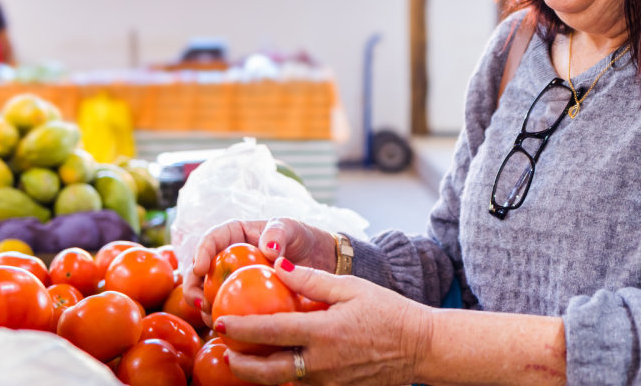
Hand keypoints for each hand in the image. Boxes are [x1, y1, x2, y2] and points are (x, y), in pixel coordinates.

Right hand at [183, 218, 337, 320]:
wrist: (322, 261)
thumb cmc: (304, 239)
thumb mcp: (292, 229)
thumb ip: (278, 233)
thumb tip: (267, 250)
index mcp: (236, 235)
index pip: (211, 239)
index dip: (200, 252)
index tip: (200, 268)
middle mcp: (230, 258)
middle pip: (201, 271)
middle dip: (193, 287)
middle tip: (200, 302)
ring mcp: (236, 281)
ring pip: (210, 294)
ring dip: (204, 308)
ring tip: (212, 320)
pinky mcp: (244, 301)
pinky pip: (230, 311)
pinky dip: (227, 322)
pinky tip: (230, 333)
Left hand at [217, 258, 432, 385]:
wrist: (420, 347)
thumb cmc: (389, 312)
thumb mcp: (351, 287)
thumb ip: (312, 280)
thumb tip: (280, 266)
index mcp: (322, 332)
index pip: (270, 331)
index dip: (240, 328)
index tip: (220, 322)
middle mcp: (320, 363)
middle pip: (267, 371)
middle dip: (241, 364)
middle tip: (225, 350)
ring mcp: (328, 382)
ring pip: (283, 382)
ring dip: (260, 373)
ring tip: (244, 360)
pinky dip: (286, 377)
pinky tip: (280, 364)